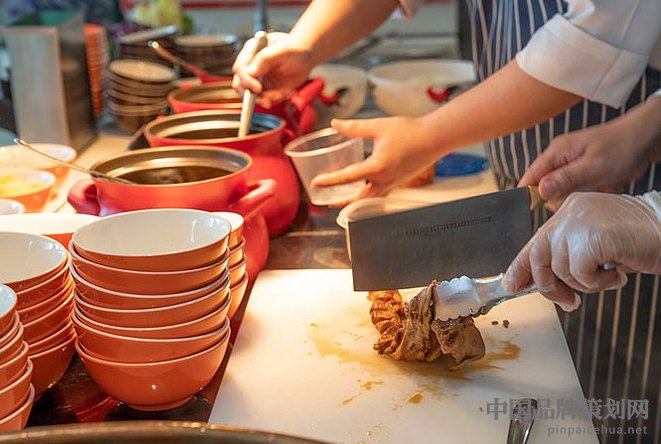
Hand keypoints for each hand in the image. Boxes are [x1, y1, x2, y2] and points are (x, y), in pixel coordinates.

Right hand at [232, 32, 313, 108]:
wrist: (305, 58)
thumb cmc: (294, 49)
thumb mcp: (282, 49)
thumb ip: (265, 58)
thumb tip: (250, 72)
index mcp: (251, 52)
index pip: (240, 68)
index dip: (246, 80)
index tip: (257, 88)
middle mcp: (250, 66)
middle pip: (239, 83)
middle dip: (248, 94)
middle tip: (263, 99)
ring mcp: (256, 79)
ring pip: (248, 94)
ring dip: (259, 100)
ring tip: (272, 100)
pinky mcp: (264, 89)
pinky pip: (262, 99)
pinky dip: (268, 101)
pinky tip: (277, 97)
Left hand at [310, 116, 440, 205]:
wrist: (436, 138)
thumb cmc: (411, 131)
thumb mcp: (378, 126)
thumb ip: (354, 127)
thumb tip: (335, 124)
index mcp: (377, 167)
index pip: (347, 178)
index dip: (329, 181)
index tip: (315, 184)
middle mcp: (385, 180)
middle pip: (358, 199)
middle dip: (341, 202)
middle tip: (327, 201)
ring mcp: (393, 183)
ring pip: (369, 199)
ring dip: (354, 201)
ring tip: (342, 199)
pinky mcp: (399, 181)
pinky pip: (379, 193)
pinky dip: (367, 195)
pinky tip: (364, 188)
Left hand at [502, 192, 660, 308]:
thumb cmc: (637, 242)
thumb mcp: (595, 246)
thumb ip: (569, 255)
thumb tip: (541, 282)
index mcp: (569, 210)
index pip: (536, 241)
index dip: (521, 266)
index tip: (512, 285)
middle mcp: (570, 211)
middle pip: (539, 256)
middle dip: (549, 286)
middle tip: (567, 302)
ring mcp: (580, 221)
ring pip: (560, 268)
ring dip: (585, 284)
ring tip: (608, 276)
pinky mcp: (593, 236)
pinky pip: (581, 273)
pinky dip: (599, 283)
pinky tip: (616, 274)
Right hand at [519, 100, 660, 201]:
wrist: (647, 137)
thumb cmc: (622, 146)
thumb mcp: (593, 166)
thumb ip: (565, 179)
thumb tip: (540, 191)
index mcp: (557, 152)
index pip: (530, 176)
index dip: (529, 194)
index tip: (535, 210)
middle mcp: (561, 158)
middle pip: (543, 186)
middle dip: (554, 199)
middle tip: (572, 204)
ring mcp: (572, 166)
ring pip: (560, 191)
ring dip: (571, 198)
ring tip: (587, 196)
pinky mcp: (583, 173)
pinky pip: (575, 190)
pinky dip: (583, 196)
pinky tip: (594, 194)